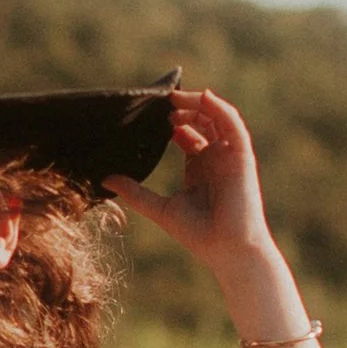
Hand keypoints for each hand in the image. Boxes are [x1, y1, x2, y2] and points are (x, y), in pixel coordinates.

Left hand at [107, 90, 273, 271]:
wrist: (227, 251)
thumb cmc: (199, 235)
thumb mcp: (160, 208)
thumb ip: (135, 193)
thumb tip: (105, 180)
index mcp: (198, 168)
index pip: (186, 135)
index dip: (171, 121)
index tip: (149, 114)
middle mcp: (215, 158)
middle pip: (201, 121)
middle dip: (181, 108)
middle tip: (159, 102)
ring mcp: (229, 156)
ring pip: (217, 117)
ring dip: (198, 102)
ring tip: (174, 97)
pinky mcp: (241, 156)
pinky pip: (232, 124)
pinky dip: (220, 108)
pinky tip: (203, 97)